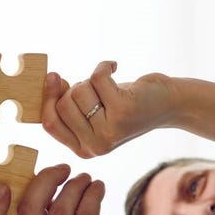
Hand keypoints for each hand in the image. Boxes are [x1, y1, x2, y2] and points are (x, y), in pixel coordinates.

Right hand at [0, 166, 154, 214]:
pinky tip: (98, 187)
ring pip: (59, 211)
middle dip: (45, 180)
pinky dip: (92, 194)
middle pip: (28, 211)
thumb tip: (39, 177)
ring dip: (74, 186)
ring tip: (86, 178)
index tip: (2, 184)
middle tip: (63, 168)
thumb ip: (44, 213)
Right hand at [42, 62, 176, 158]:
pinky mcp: (122, 110)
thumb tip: (50, 79)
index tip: (53, 77)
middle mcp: (95, 145)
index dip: (47, 98)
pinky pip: (97, 78)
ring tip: (110, 87)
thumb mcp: (92, 111)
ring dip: (93, 80)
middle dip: (76, 87)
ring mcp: (109, 130)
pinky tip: (114, 67)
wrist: (167, 104)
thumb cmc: (124, 104)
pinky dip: (104, 65)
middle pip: (63, 104)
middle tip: (96, 90)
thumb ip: (68, 105)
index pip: (49, 123)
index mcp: (83, 149)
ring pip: (79, 91)